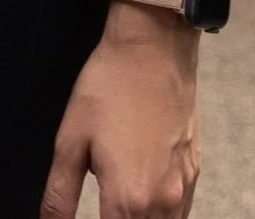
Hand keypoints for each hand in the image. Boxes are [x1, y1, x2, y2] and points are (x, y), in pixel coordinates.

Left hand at [41, 2, 201, 218]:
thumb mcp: (70, 139)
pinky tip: (139, 195)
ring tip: (115, 205)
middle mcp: (163, 205)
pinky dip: (159, 216)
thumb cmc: (108, 89)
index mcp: (128, 201)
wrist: (154, 51)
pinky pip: (179, 214)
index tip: (84, 215)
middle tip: (99, 205)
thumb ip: (60, 192)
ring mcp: (183, 191)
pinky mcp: (194, 174)